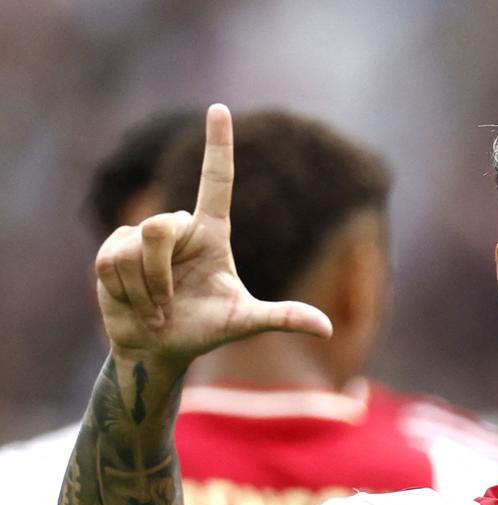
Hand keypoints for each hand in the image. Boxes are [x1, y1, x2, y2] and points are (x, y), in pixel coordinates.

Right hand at [95, 105, 331, 364]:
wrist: (158, 347)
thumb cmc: (204, 329)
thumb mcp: (244, 323)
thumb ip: (282, 318)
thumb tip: (328, 329)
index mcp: (212, 233)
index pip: (217, 180)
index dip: (218, 145)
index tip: (219, 108)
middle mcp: (179, 228)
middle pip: (161, 226)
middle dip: (161, 274)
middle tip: (169, 305)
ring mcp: (141, 236)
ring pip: (136, 248)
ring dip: (145, 289)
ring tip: (155, 307)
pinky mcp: (112, 248)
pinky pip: (112, 260)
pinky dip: (126, 291)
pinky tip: (132, 302)